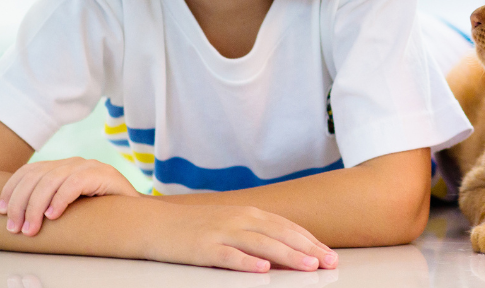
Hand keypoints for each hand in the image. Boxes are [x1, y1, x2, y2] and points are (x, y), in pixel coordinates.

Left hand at [0, 157, 140, 235]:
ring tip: (31, 228)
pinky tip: (54, 216)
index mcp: (62, 167)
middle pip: (36, 176)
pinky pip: (75, 183)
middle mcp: (73, 163)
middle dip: (20, 203)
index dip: (11, 188)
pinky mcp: (103, 175)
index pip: (29, 171)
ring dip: (36, 206)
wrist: (137, 213)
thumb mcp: (68, 204)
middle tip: (14, 228)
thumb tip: (13, 216)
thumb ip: (48, 201)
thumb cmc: (99, 213)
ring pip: (51, 180)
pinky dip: (61, 199)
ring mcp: (89, 166)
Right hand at [151, 203, 337, 272]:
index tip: (330, 255)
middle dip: (308, 249)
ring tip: (308, 266)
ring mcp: (221, 232)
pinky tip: (262, 270)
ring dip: (287, 255)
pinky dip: (246, 262)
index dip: (311, 241)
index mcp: (248, 213)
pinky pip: (228, 256)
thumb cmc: (196, 227)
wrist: (154, 223)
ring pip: (261, 244)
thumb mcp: (230, 225)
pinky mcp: (203, 248)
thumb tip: (287, 253)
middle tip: (330, 262)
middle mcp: (239, 219)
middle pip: (280, 234)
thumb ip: (257, 234)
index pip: (287, 227)